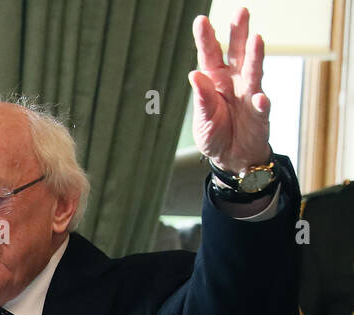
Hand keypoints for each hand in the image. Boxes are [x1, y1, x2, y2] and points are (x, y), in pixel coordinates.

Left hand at [188, 7, 270, 174]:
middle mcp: (234, 82)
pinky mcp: (260, 115)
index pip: (210, 56)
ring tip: (256, 40)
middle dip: (239, 33)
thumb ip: (201, 99)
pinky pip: (261, 107)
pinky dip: (261, 103)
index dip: (206, 38)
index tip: (201, 20)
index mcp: (215, 80)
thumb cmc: (215, 133)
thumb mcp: (202, 119)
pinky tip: (260, 98)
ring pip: (253, 72)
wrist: (231, 158)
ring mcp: (249, 96)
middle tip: (241, 11)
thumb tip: (194, 74)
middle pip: (237, 53)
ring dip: (255, 57)